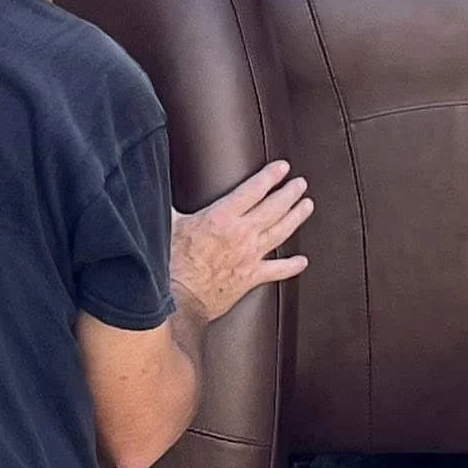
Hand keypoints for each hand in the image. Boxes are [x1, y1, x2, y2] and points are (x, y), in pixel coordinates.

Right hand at [170, 161, 312, 323]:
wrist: (179, 298)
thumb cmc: (171, 264)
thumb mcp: (169, 225)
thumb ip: (172, 206)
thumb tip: (161, 190)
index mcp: (221, 217)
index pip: (253, 190)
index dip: (270, 176)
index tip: (282, 168)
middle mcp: (241, 234)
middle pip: (274, 208)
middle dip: (289, 193)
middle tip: (300, 184)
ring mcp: (250, 255)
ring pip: (281, 232)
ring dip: (296, 217)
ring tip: (307, 206)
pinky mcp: (252, 277)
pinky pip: (279, 270)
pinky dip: (292, 266)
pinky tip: (302, 261)